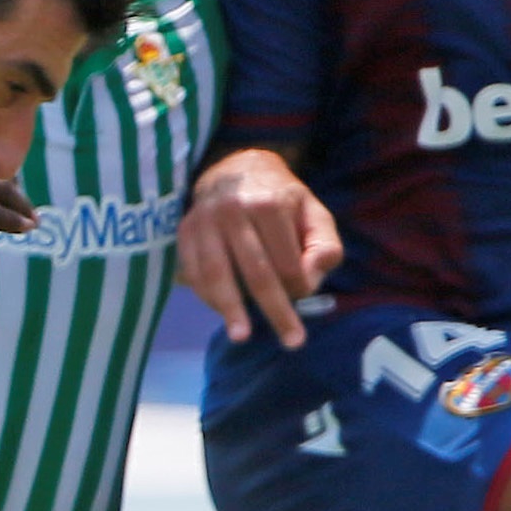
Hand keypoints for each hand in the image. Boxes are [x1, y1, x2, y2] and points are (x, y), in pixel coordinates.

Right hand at [181, 147, 340, 348]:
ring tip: (241, 337)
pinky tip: (223, 314)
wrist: (234, 168)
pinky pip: (194, 272)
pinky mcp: (185, 231)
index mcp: (270, 203)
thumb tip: (311, 279)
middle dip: (276, 310)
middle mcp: (235, 210)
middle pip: (257, 272)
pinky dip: (208, 297)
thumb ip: (325, 246)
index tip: (305, 295)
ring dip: (230, 309)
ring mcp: (205, 220)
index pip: (288, 262)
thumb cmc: (281, 199)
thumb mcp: (314, 213)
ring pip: (218, 274)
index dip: (301, 286)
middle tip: (292, 342)